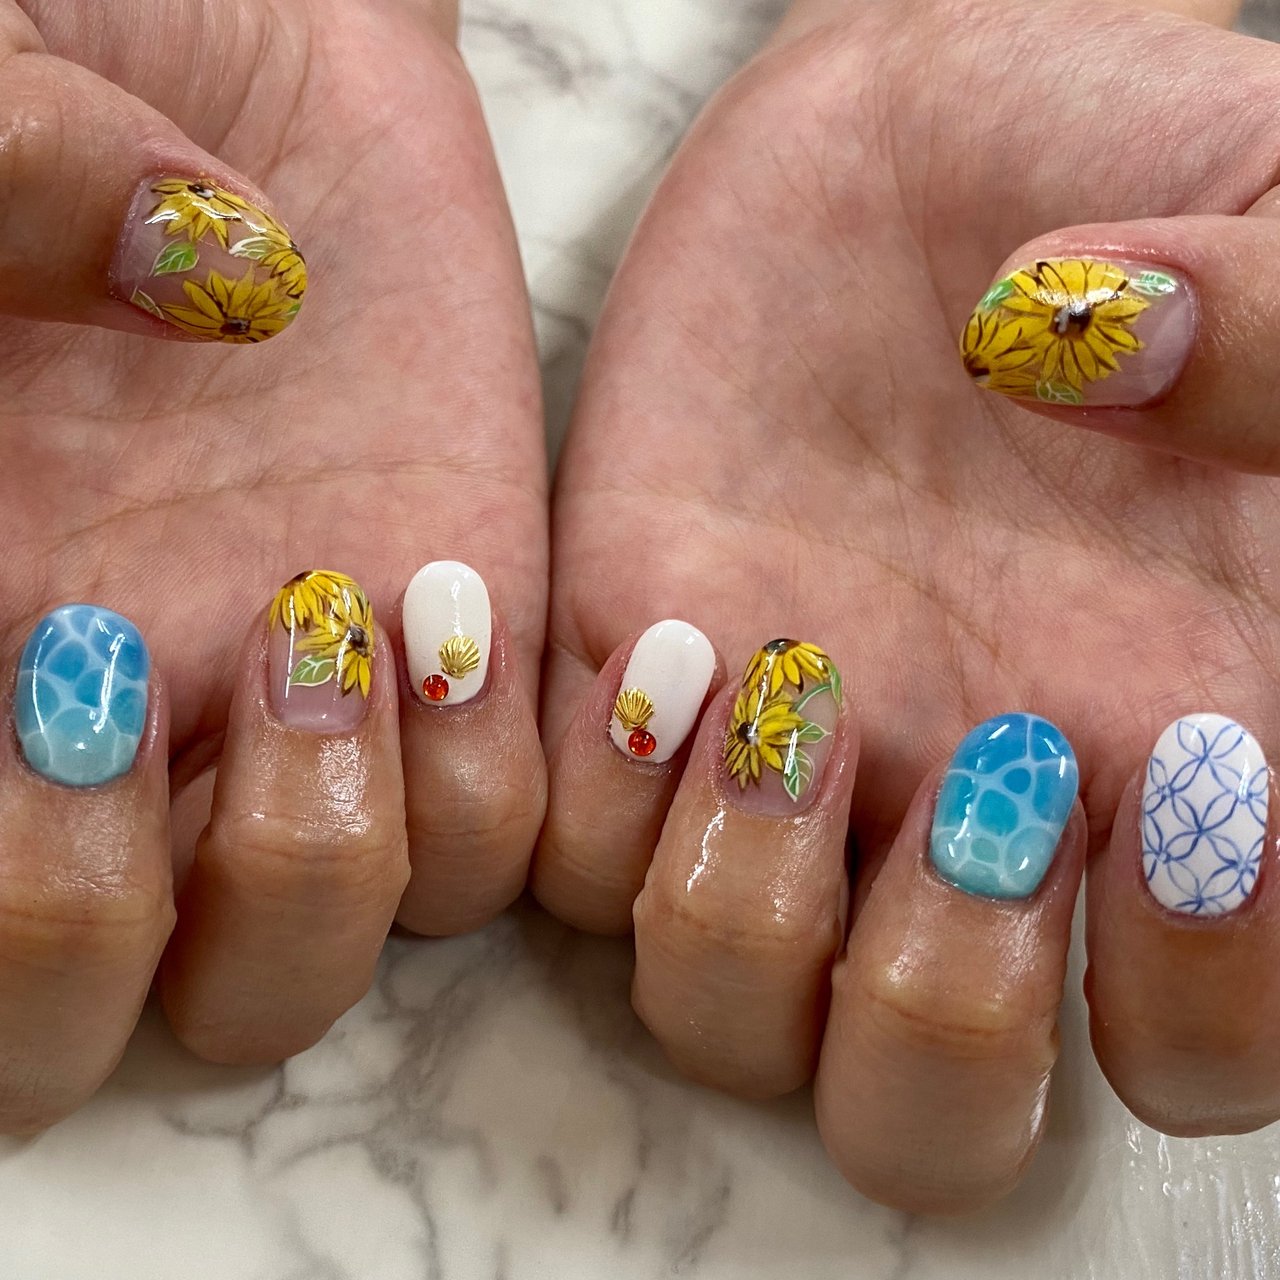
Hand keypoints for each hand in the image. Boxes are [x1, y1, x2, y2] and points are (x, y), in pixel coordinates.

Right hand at [0, 0, 544, 1129]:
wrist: (253, 54)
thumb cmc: (89, 54)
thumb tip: (184, 269)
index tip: (46, 649)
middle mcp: (106, 733)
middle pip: (94, 1014)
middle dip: (100, 925)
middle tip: (120, 675)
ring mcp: (290, 709)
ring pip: (312, 957)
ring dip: (319, 859)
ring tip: (323, 625)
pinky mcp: (461, 654)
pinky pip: (495, 834)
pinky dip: (479, 772)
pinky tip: (438, 599)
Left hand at [535, 0, 1279, 1210]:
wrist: (924, 124)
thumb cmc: (1127, 162)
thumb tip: (1115, 375)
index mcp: (1170, 757)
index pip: (1199, 1036)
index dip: (1206, 987)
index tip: (1187, 782)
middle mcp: (971, 811)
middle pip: (927, 1109)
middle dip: (934, 1016)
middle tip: (974, 780)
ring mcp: (789, 761)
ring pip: (722, 1011)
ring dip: (737, 910)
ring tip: (788, 687)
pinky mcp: (635, 674)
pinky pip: (566, 850)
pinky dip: (593, 792)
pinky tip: (669, 637)